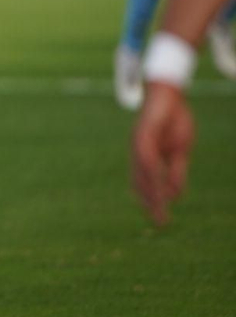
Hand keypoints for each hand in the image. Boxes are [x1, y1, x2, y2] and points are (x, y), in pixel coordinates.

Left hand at [132, 81, 195, 225]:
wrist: (168, 95)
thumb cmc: (173, 122)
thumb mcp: (179, 151)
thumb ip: (175, 171)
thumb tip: (175, 194)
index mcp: (146, 158)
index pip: (146, 184)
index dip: (152, 201)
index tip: (159, 218)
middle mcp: (139, 153)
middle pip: (142, 182)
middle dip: (151, 202)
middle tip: (160, 221)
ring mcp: (139, 143)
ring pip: (144, 172)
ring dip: (151, 190)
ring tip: (159, 206)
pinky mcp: (144, 133)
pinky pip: (146, 154)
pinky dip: (150, 169)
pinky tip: (155, 181)